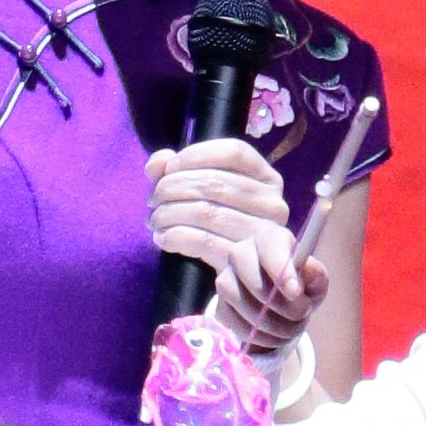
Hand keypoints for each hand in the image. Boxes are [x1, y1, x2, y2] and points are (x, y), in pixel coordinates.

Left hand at [143, 135, 316, 343]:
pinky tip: (162, 238)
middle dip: (173, 187)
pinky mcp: (246, 261)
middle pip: (215, 183)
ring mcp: (263, 233)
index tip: (170, 167)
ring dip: (169, 214)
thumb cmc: (218, 221)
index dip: (197, 155)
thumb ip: (176, 168)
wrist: (236, 273)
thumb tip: (157, 164)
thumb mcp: (201, 190)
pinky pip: (204, 242)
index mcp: (267, 178)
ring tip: (154, 220)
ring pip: (207, 212)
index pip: (235, 153)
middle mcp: (272, 204)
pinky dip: (175, 237)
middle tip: (152, 200)